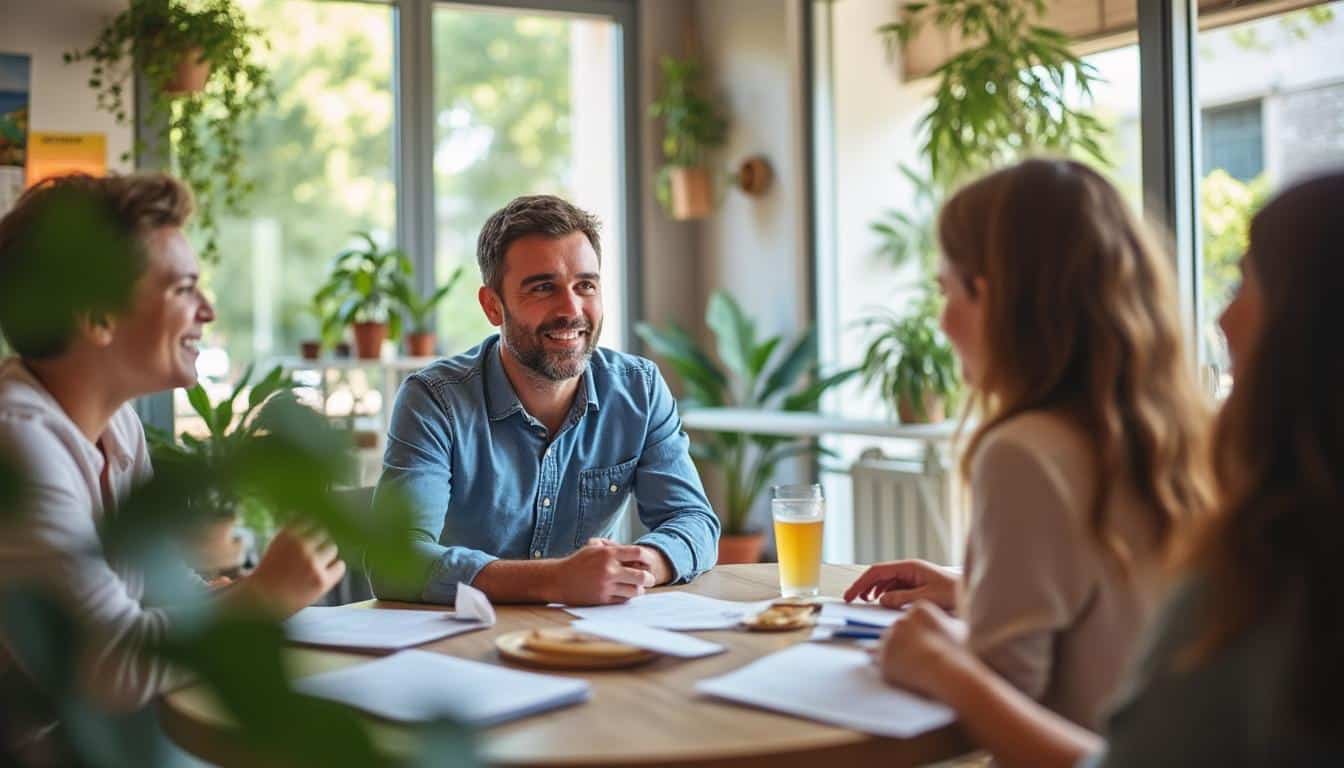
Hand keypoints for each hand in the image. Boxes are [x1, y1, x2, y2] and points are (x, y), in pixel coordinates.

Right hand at [243, 524, 346, 616]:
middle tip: (314, 554)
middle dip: (320, 541)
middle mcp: (300, 545)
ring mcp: (312, 562)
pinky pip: (340, 566)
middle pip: (324, 532)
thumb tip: (318, 521)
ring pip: (332, 548)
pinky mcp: (321, 580)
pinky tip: (326, 574)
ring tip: (316, 566)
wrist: (260, 604)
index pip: (311, 518)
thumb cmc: (267, 578)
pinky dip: (336, 569)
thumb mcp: (277, 547)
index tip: (312, 535)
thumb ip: (296, 535)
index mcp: (286, 534)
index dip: (313, 527)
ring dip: (327, 555)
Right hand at [553, 542, 656, 604]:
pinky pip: (624, 600)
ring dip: (639, 589)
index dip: (648, 558)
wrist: (559, 580)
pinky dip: (627, 597)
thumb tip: (632, 552)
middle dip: (649, 578)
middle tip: (650, 579)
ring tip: (638, 587)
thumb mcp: (593, 546)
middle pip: (642, 575)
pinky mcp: (602, 599)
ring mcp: (606, 586)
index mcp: (608, 554)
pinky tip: (625, 593)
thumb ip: (613, 546)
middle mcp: (609, 570)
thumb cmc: (578, 562)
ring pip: (635, 591)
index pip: (639, 553)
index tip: (649, 563)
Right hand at [843, 559, 958, 609]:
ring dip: (874, 591)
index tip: (851, 593)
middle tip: (850, 599)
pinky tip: (881, 602)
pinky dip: (885, 595)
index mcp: (910, 567)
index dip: (861, 582)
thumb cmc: (954, 593)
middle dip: (864, 586)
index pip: (878, 571)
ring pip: (885, 582)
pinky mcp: (915, 587)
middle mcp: (909, 570)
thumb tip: (881, 599)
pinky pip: (895, 589)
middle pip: (879, 576)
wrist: (971, 596)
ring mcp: (912, 578)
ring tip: (864, 602)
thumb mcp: (926, 597)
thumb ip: (902, 598)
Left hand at [875, 601, 972, 699]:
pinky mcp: (882, 657)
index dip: (923, 631)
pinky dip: (884, 663)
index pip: (916, 617)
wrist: (946, 673)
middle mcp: (900, 620)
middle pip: (901, 630)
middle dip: (908, 641)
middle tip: (922, 656)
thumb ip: (951, 622)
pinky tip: (894, 669)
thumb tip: (953, 623)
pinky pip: (878, 659)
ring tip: (913, 666)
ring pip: (889, 644)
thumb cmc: (958, 651)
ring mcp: (889, 638)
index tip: (931, 642)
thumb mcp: (960, 629)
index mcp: (920, 609)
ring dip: (897, 652)